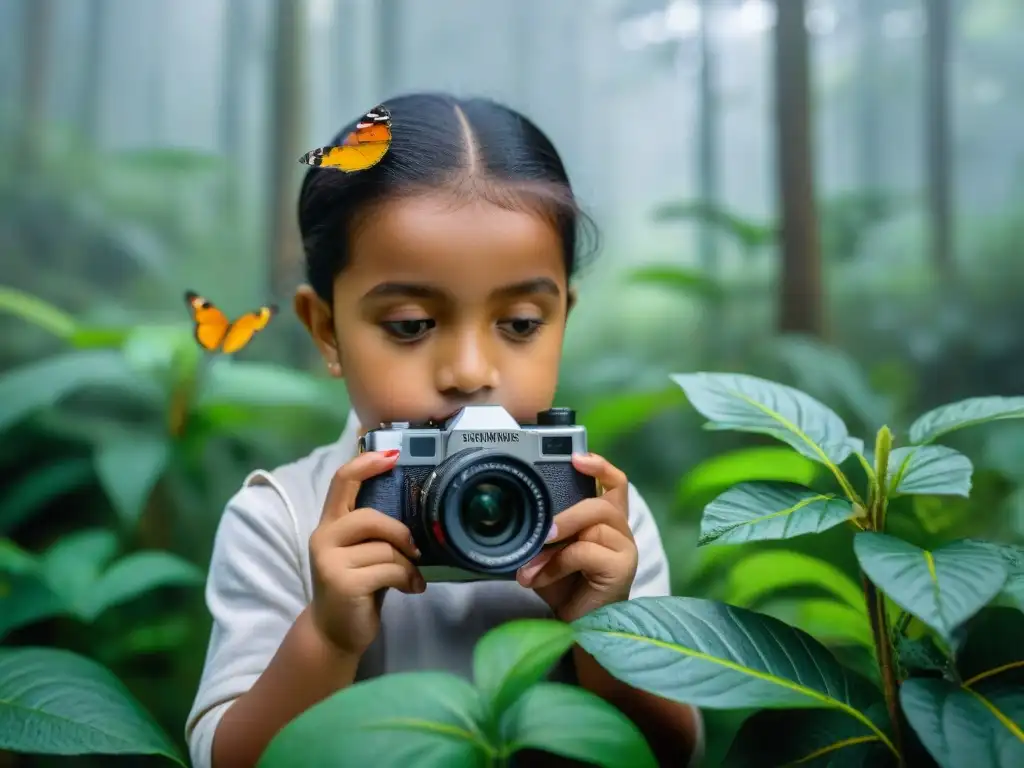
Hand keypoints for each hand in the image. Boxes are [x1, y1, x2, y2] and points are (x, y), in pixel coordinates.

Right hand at [308, 450, 424, 657]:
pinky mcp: (343, 583)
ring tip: (411, 578)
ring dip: (407, 565)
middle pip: (371, 516)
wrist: (334, 632)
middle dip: (401, 534)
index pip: (342, 481)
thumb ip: (375, 531)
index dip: (366, 463)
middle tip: (416, 551)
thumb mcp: (363, 552)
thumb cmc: (357, 587)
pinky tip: (411, 589)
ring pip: (385, 548)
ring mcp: (330, 561)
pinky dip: (407, 579)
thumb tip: (415, 508)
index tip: (393, 454)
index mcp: (330, 524)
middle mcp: (324, 537)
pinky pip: (389, 570)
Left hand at [516, 453, 637, 623]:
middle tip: (541, 533)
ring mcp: (626, 548)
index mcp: (606, 522)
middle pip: (599, 504)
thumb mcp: (550, 552)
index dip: (600, 466)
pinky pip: (585, 551)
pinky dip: (558, 564)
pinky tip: (542, 578)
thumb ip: (547, 532)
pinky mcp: (623, 567)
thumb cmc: (564, 587)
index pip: (615, 484)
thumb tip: (522, 517)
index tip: (576, 458)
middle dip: (565, 516)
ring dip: (555, 544)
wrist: (577, 627)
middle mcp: (620, 531)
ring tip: (532, 563)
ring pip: (592, 525)